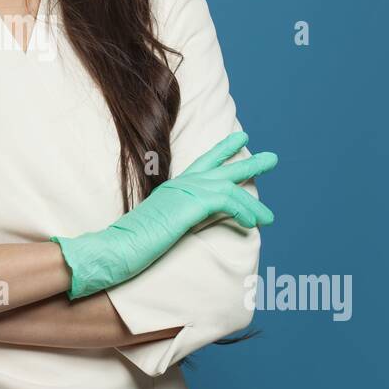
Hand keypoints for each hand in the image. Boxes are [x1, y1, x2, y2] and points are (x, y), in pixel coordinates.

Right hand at [51, 131, 277, 299]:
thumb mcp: (159, 227)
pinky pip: (227, 201)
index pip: (202, 162)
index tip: (241, 140)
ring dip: (253, 203)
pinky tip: (251, 225)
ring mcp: (184, 192)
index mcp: (173, 188)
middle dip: (249, 162)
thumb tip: (189, 223)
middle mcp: (180, 184)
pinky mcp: (189, 205)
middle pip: (221, 166)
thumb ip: (176, 219)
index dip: (223, 150)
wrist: (116, 248)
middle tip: (272, 158)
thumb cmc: (130, 244)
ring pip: (229, 187)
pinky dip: (242, 212)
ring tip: (270, 217)